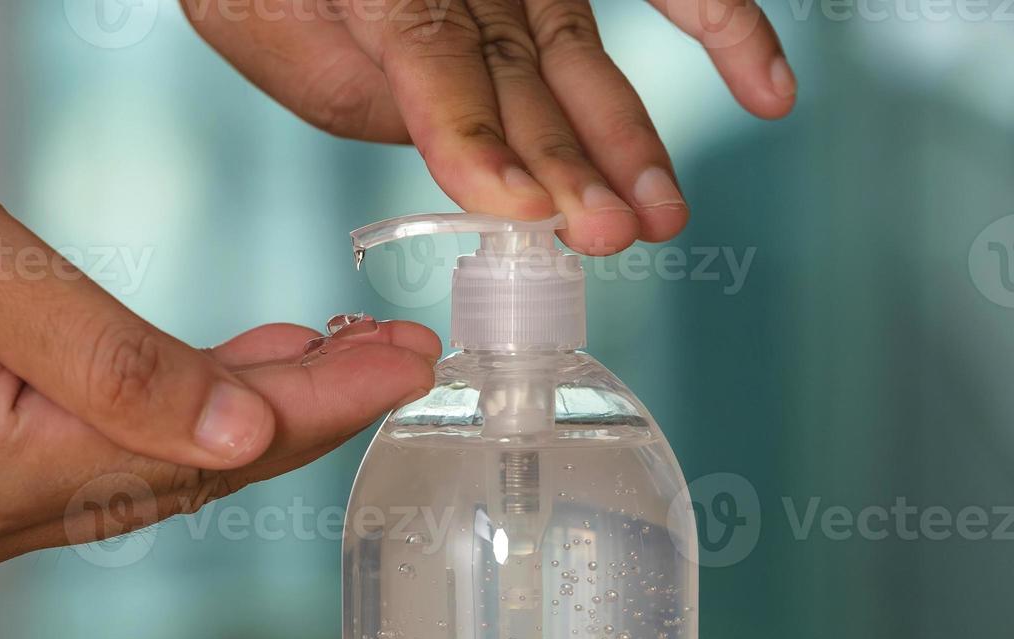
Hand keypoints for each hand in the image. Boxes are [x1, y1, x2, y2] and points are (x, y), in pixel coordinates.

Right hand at [0, 140, 440, 587]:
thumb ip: (118, 358)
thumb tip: (244, 429)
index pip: (194, 452)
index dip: (316, 407)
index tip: (409, 363)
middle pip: (169, 478)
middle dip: (285, 415)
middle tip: (386, 351)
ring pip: (124, 480)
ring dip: (218, 420)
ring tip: (319, 356)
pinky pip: (71, 475)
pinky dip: (142, 427)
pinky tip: (203, 384)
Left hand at [183, 0, 794, 253]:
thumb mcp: (251, 18)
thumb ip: (329, 73)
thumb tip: (439, 141)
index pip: (432, 55)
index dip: (471, 133)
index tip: (515, 204)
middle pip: (519, 72)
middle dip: (565, 161)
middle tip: (603, 236)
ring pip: (580, 57)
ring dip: (627, 142)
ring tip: (659, 219)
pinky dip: (723, 26)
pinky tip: (768, 93)